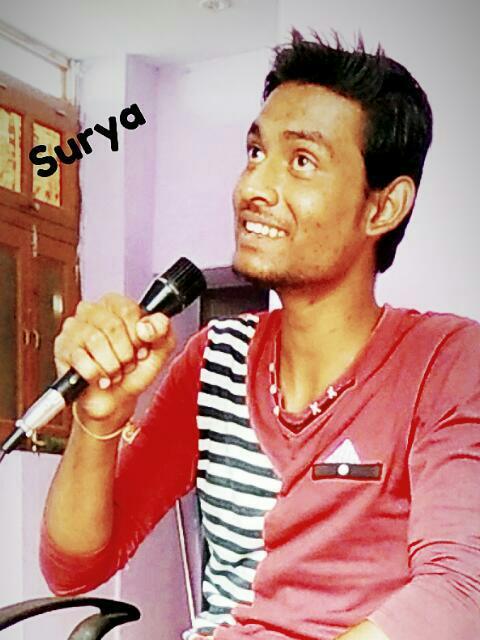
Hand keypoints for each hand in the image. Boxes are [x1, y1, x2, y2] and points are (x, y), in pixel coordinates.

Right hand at [54, 293, 175, 430]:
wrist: (114, 400)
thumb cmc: (134, 371)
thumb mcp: (159, 350)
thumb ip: (162, 331)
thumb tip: (146, 327)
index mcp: (115, 304)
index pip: (128, 310)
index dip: (138, 336)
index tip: (141, 349)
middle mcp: (91, 311)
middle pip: (112, 326)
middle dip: (125, 353)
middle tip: (127, 364)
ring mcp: (73, 328)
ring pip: (96, 341)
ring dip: (111, 365)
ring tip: (114, 372)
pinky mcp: (62, 349)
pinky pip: (81, 359)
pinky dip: (96, 374)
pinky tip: (100, 378)